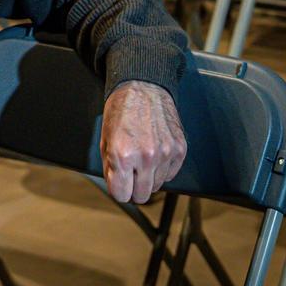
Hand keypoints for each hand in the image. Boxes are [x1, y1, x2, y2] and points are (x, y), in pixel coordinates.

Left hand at [100, 80, 186, 204]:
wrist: (142, 89)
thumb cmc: (121, 112)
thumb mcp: (105, 140)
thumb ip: (110, 168)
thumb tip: (117, 188)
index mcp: (123, 155)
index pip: (122, 194)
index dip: (119, 191)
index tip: (120, 186)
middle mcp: (146, 157)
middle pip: (142, 196)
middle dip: (134, 189)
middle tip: (131, 176)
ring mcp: (165, 154)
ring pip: (158, 186)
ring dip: (149, 178)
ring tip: (142, 159)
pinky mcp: (180, 150)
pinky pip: (171, 174)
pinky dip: (162, 169)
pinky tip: (155, 154)